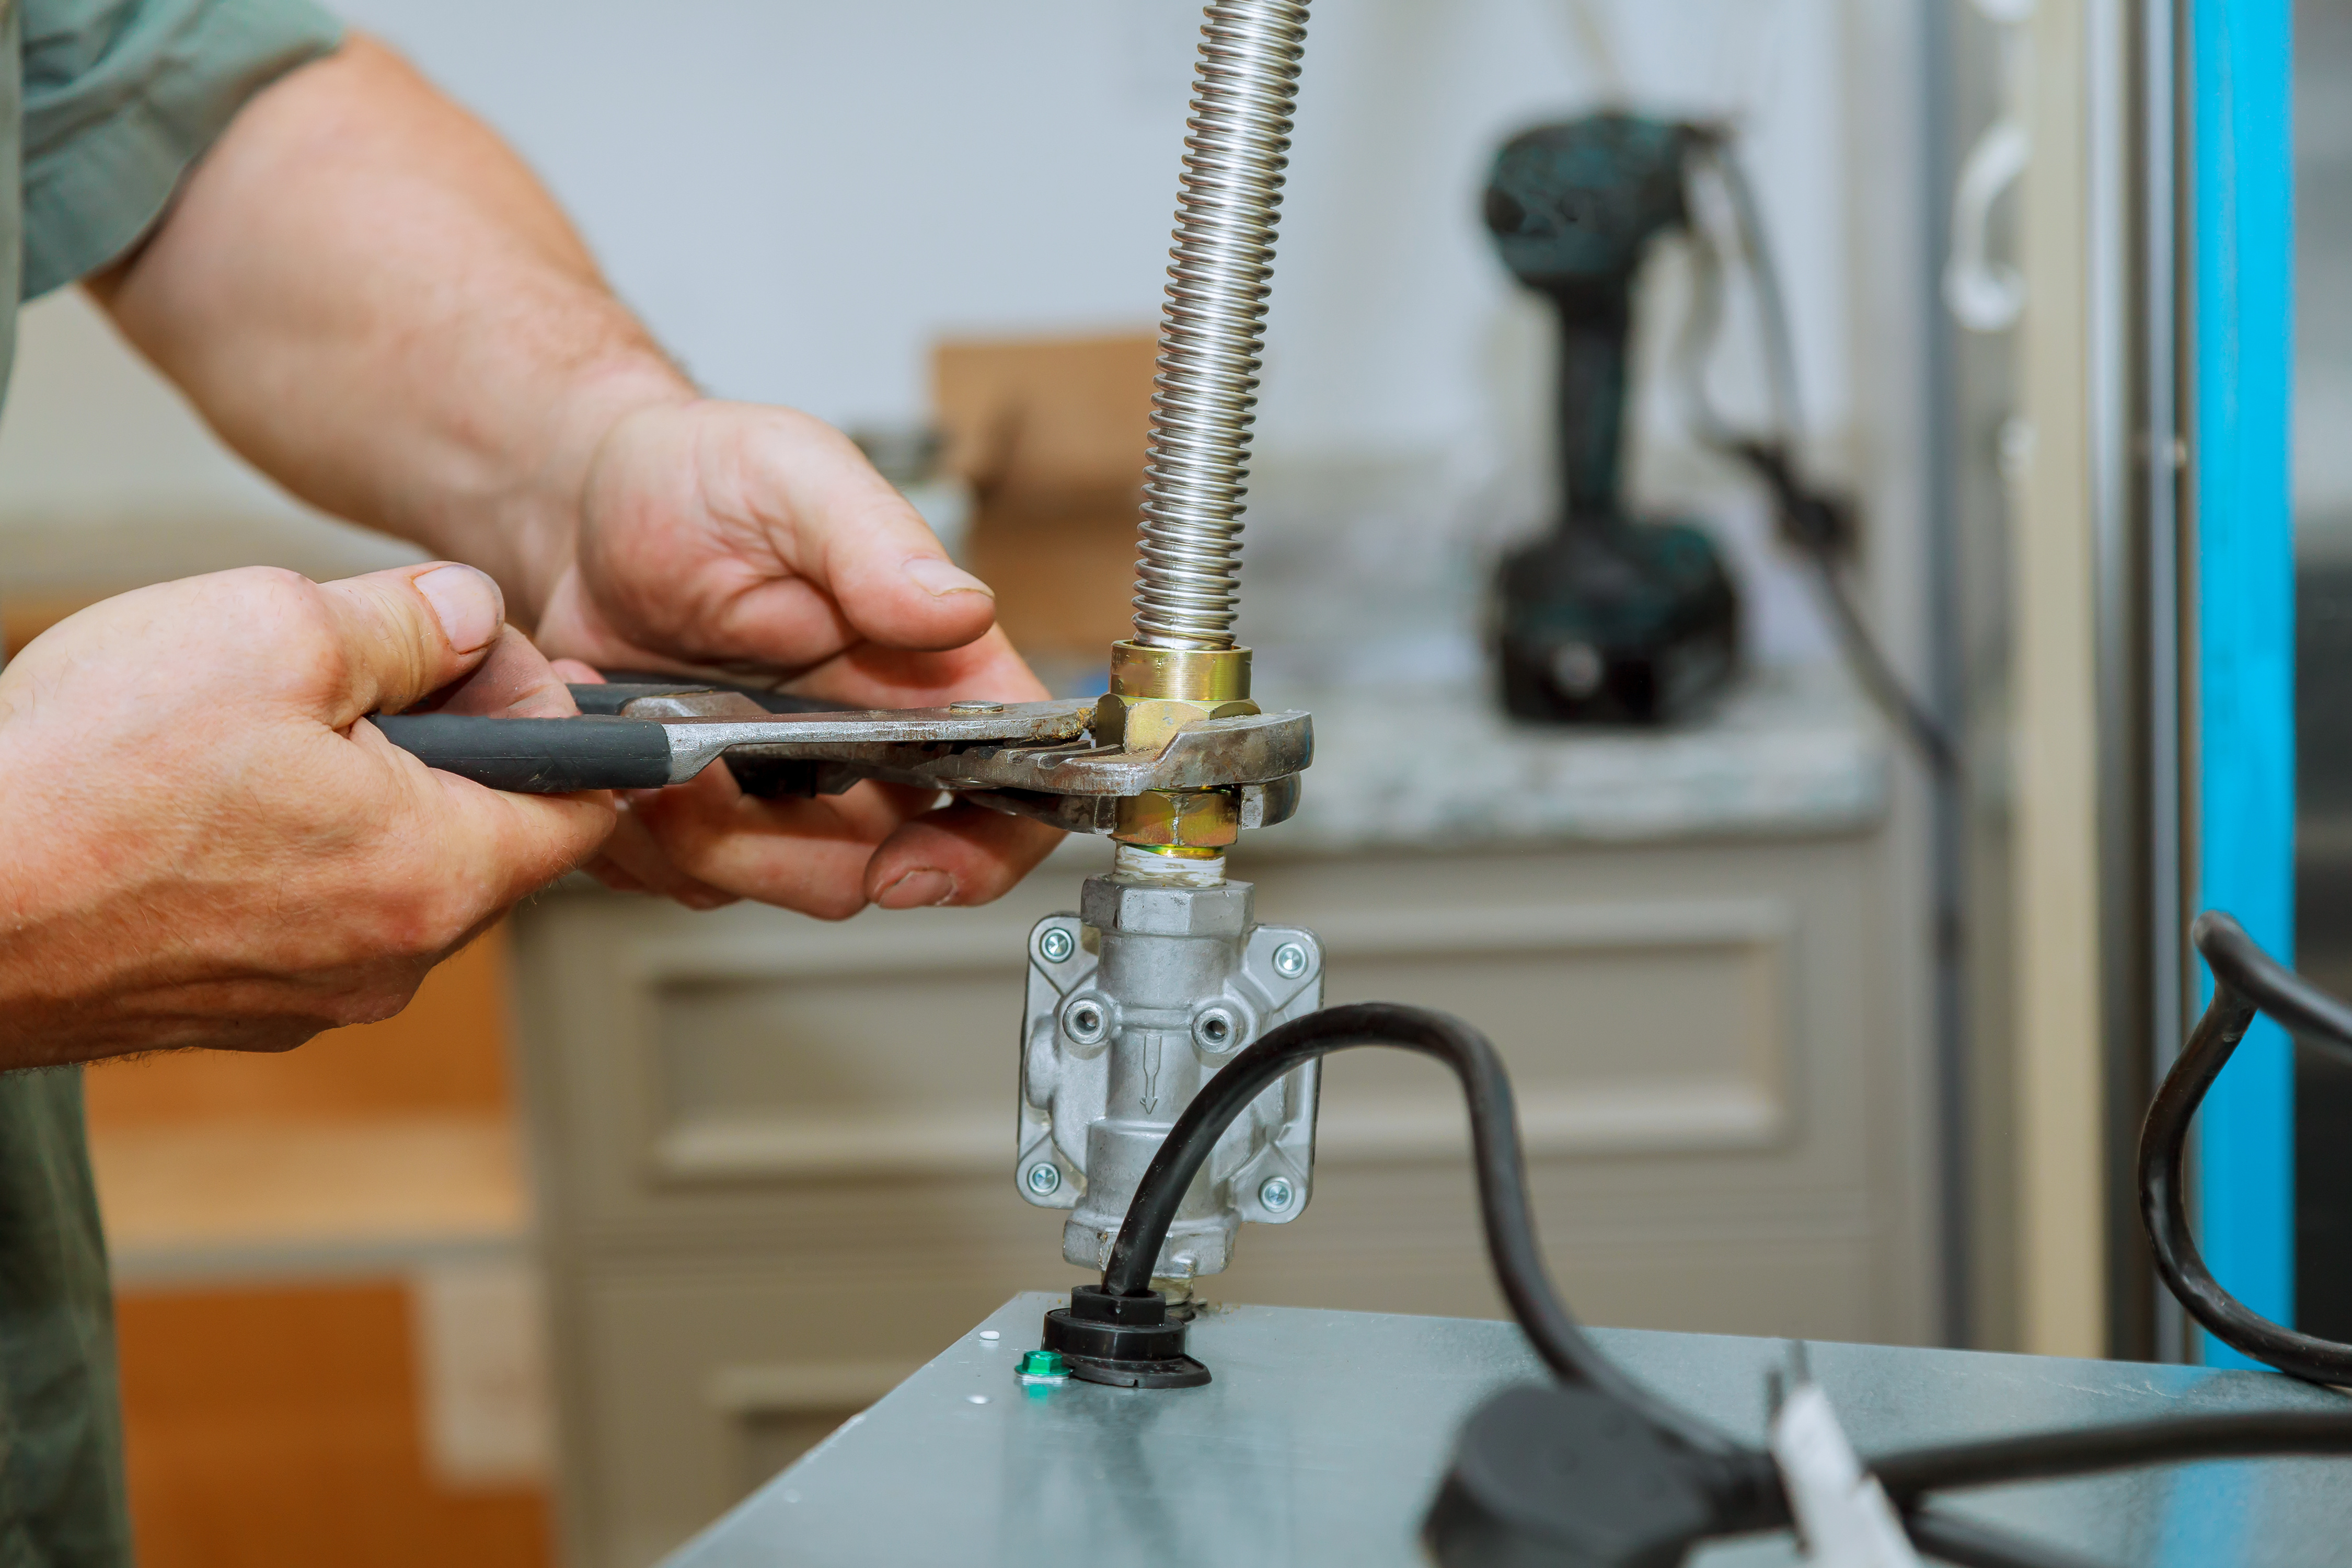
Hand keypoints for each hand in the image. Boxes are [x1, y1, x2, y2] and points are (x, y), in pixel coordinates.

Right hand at [0, 563, 613, 1065]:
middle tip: (368, 665)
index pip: (585, 810)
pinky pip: (307, 911)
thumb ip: (409, 621)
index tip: (499, 662)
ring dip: (365, 789)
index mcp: (438, 876)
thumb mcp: (275, 629)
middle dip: (455, 742)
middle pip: (489, 836)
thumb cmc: (88, 774)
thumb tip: (472, 613)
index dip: (558, 719)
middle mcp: (391, 960)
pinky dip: (292, 845)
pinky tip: (209, 794)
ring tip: (270, 723)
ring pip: (392, 870)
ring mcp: (307, 995)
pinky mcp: (227, 1005)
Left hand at [529, 399, 1062, 918]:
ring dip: (692, 833)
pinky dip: (635, 828)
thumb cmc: (702, 477)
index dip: (985, 851)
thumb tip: (962, 609)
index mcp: (931, 671)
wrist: (584, 507)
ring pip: (774, 884)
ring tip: (636, 731)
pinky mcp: (707, 815)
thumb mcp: (790, 477)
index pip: (1012, 787)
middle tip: (693, 776)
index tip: (911, 869)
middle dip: (781, 849)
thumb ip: (876, 543)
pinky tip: (608, 740)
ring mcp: (789, 790)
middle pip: (880, 866)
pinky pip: (685, 878)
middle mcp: (876, 746)